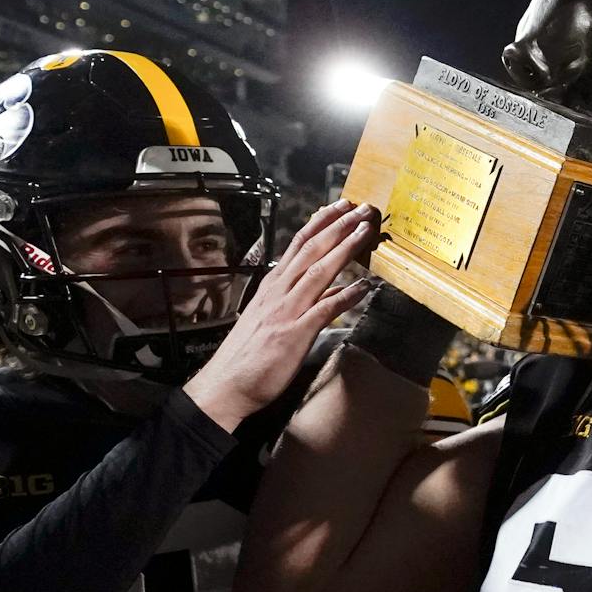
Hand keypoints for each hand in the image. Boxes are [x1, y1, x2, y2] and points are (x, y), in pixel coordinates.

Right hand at [183, 201, 378, 430]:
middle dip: (339, 226)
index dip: (323, 223)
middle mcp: (280, 291)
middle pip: (312, 250)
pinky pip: (325, 310)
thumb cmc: (249, 354)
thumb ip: (302, 300)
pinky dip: (345, 296)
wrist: (226, 385)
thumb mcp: (273, 317)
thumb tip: (334, 288)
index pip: (300, 244)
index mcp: (274, 285)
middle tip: (362, 208)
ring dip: (345, 249)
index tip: (342, 206)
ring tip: (365, 232)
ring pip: (319, 271)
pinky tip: (364, 287)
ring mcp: (287, 311)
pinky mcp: (295, 334)